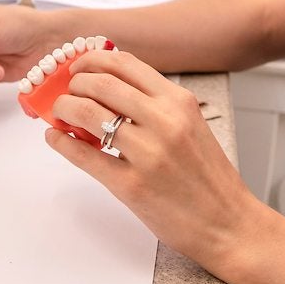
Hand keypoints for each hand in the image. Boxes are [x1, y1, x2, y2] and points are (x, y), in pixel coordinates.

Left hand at [46, 49, 263, 274]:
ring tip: (60, 113)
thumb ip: (156, 106)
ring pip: (88, 113)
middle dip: (75, 84)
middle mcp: (164, 121)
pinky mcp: (131, 186)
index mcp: (179, 102)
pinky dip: (63, 143)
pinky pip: (85, 156)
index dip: (93, 60)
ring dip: (64, 108)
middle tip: (67, 92)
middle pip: (102, 83)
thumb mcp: (192, 125)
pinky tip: (56, 138)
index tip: (79, 67)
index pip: (126, 64)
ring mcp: (147, 154)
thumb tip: (110, 91)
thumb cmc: (209, 178)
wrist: (228, 223)